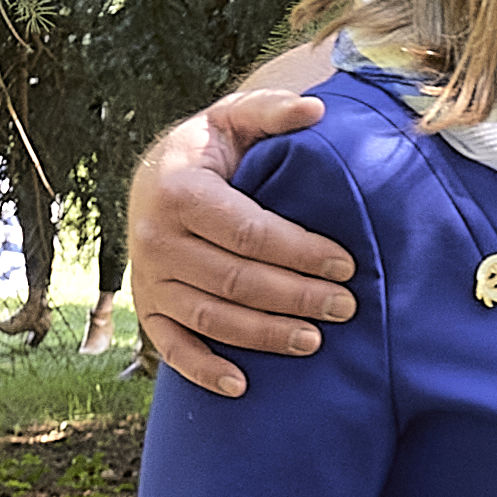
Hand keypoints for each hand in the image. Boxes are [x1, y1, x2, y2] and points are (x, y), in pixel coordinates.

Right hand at [132, 78, 352, 394]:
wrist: (155, 177)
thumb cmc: (211, 151)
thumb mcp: (234, 119)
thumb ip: (272, 112)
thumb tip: (316, 110)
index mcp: (179, 192)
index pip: (249, 232)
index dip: (300, 252)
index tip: (347, 263)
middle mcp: (154, 239)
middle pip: (236, 280)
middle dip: (296, 297)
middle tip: (346, 307)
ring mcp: (149, 279)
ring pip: (210, 317)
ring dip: (264, 335)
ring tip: (315, 341)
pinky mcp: (148, 307)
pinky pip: (171, 346)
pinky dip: (203, 370)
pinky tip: (242, 386)